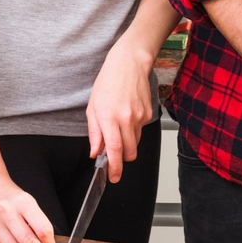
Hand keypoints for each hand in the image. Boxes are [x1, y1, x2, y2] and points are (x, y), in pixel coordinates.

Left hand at [86, 44, 156, 182]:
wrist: (129, 64)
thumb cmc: (108, 82)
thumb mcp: (93, 107)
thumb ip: (94, 133)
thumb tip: (95, 152)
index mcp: (109, 117)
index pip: (114, 150)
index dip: (114, 167)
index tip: (113, 177)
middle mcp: (126, 118)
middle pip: (128, 152)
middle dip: (122, 159)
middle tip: (114, 155)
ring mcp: (139, 117)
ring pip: (135, 143)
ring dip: (127, 143)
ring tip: (119, 127)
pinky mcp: (148, 114)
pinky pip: (141, 131)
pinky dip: (134, 130)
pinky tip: (128, 115)